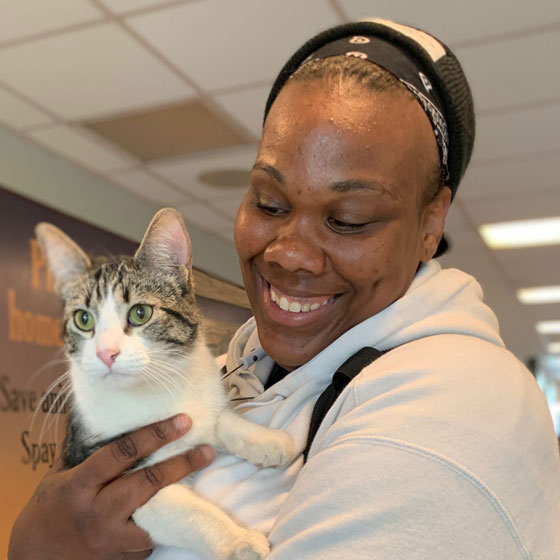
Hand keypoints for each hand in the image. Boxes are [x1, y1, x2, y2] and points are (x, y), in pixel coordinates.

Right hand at [8, 414, 214, 559]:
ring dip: (180, 494)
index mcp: (79, 485)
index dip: (155, 434)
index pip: (121, 453)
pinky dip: (163, 521)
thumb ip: (90, 455)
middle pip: (146, 483)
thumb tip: (122, 422)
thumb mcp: (61, 477)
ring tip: (199, 475)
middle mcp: (96, 512)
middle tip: (206, 449)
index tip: (181, 421)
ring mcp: (110, 540)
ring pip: (155, 514)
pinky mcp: (122, 559)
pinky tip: (177, 507)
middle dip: (181, 464)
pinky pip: (149, 538)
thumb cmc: (48, 510)